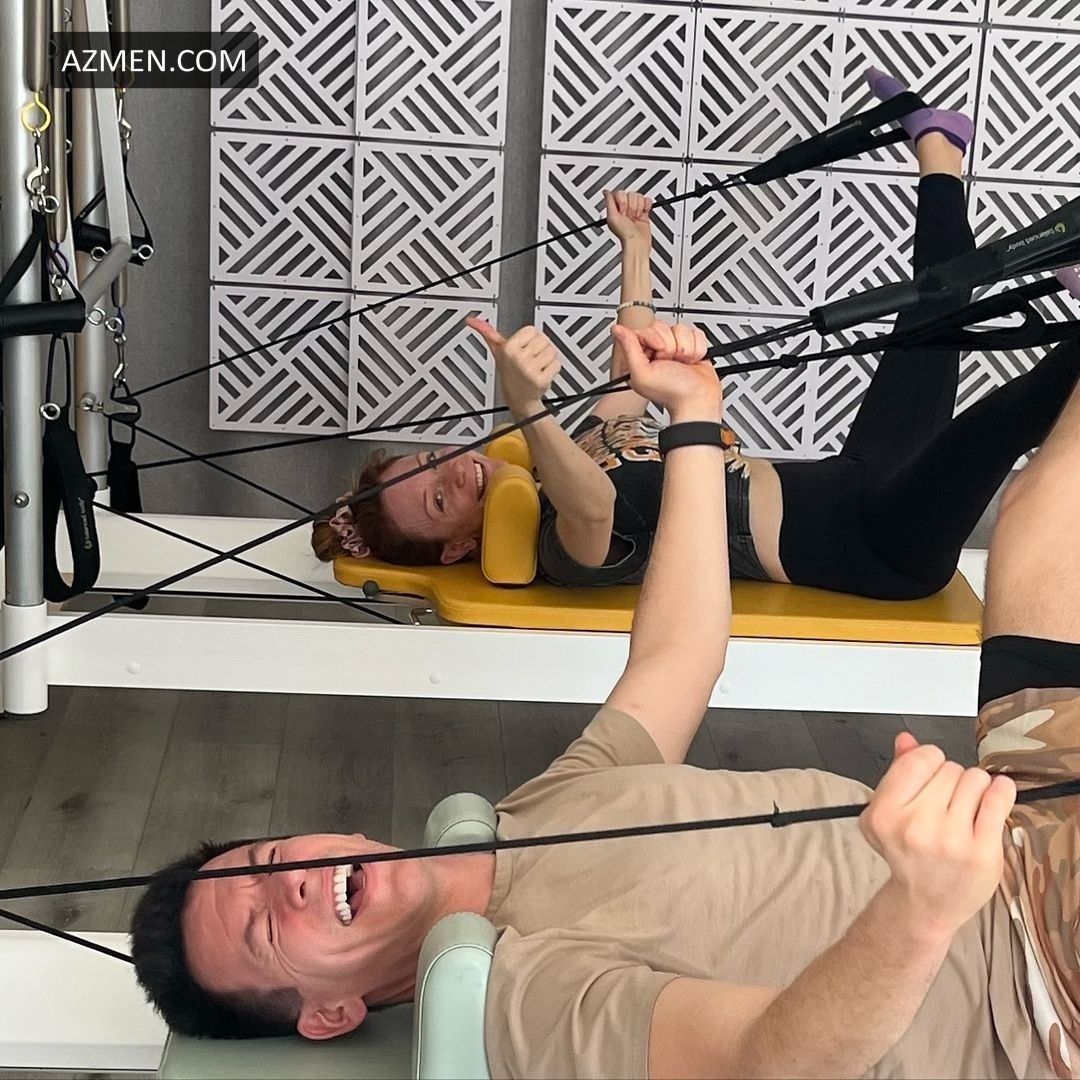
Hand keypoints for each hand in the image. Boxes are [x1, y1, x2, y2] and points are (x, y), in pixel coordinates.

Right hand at [467, 317, 560, 417]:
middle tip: (530, 360)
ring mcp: (529, 370)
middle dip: (540, 349)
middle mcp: (518, 358)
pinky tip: (541, 374)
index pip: (532, 330)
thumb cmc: (510, 373)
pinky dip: (553, 370)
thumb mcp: (497, 351)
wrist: (519, 399)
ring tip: (536, 367)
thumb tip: (471, 321)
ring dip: (547, 360)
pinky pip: (557, 364)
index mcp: (508, 348)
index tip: (524, 349)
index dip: (530, 339)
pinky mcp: (541, 380)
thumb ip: (487, 333)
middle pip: (544, 340)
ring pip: (552, 352)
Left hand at [605, 189, 652, 246]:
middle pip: (630, 194)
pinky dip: (646, 206)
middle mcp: (625, 207)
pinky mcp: (644, 211)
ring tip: (635, 217)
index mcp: (615, 208)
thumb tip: (605, 191)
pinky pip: (647, 200)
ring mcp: (635, 209)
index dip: (622, 201)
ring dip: (638, 207)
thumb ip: (609, 202)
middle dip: (631, 205)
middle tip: (629, 216)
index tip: (621, 211)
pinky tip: (642, 214)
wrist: (637, 242)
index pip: (619, 193)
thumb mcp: (612, 217)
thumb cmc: (624, 233)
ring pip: (638, 196)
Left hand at [612, 320, 721, 420]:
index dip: (653, 339)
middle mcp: (656, 351)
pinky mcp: (690, 347)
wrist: (699, 399)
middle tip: (670, 363)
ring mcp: (674, 348)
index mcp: (640, 357)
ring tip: (682, 364)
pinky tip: (691, 361)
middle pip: (662, 327)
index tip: (658, 355)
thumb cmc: (672, 393)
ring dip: (684, 348)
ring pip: (680, 329)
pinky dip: (696, 348)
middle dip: (670, 345)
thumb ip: (629, 349)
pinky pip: (694, 333)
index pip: (644, 330)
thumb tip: (617, 329)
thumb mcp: (642, 374)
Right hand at [859, 734, 1015, 944]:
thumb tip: (906, 740)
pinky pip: (998, 799)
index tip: (931, 774)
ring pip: (975, 779)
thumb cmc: (909, 855)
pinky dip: (1000, 791)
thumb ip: (897, 772)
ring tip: (966, 808)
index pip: (919, 759)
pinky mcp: (982, 852)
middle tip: (947, 803)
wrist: (926, 902)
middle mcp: (915, 827)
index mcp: (884, 815)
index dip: (929, 761)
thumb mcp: (889, 813)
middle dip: (952, 779)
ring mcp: (951, 841)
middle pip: (950, 768)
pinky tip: (995, 795)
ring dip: (975, 788)